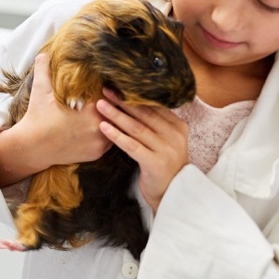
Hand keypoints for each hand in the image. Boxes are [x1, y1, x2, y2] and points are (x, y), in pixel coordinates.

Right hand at [0, 52, 112, 185]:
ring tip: (112, 114)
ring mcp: (99, 142)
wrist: (32, 147)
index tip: (107, 87)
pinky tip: (104, 128)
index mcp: (90, 108)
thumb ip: (44, 69)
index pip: (111, 95)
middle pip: (116, 111)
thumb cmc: (37, 117)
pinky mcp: (97, 153)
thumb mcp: (41, 90)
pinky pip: (110, 141)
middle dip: (114, 106)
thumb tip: (44, 53)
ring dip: (114, 121)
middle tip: (113, 99)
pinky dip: (108, 135)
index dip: (110, 90)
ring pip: (116, 127)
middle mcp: (99, 126)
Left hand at [97, 90, 189, 211]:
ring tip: (100, 105)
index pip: (153, 106)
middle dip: (122, 101)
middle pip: (144, 114)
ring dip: (116, 115)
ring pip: (136, 128)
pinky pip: (132, 146)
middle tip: (105, 90)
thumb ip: (153, 123)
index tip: (116, 86)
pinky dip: (117, 135)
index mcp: (178, 126)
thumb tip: (130, 100)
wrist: (172, 193)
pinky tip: (103, 127)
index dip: (133, 96)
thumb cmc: (162, 163)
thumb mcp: (163, 140)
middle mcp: (174, 136)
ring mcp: (166, 150)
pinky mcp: (155, 163)